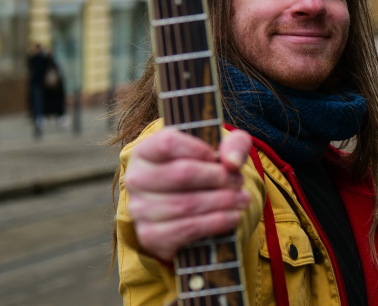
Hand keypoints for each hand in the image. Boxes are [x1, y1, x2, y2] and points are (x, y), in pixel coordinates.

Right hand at [124, 128, 252, 261]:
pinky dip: (215, 223)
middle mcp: (136, 179)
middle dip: (218, 178)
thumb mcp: (221, 150)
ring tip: (241, 199)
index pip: (168, 143)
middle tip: (238, 182)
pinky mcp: (150, 235)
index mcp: (145, 151)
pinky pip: (187, 229)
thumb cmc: (204, 171)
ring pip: (186, 204)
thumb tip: (232, 161)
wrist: (190, 210)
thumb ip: (234, 144)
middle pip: (181, 174)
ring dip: (221, 202)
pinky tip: (233, 217)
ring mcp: (139, 209)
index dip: (199, 149)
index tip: (218, 158)